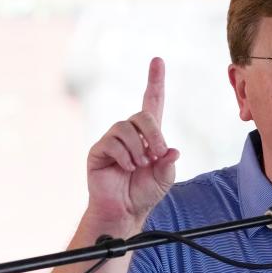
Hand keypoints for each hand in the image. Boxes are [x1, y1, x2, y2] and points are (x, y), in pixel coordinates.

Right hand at [86, 57, 179, 226]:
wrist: (124, 211)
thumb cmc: (143, 193)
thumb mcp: (164, 178)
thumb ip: (168, 164)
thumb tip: (173, 150)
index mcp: (147, 135)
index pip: (152, 102)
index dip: (155, 81)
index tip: (158, 61)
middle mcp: (129, 133)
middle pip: (142, 116)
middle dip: (154, 135)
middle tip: (157, 155)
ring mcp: (112, 140)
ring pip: (126, 128)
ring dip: (138, 149)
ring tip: (138, 166)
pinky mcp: (99, 150)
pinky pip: (112, 142)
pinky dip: (124, 156)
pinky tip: (126, 168)